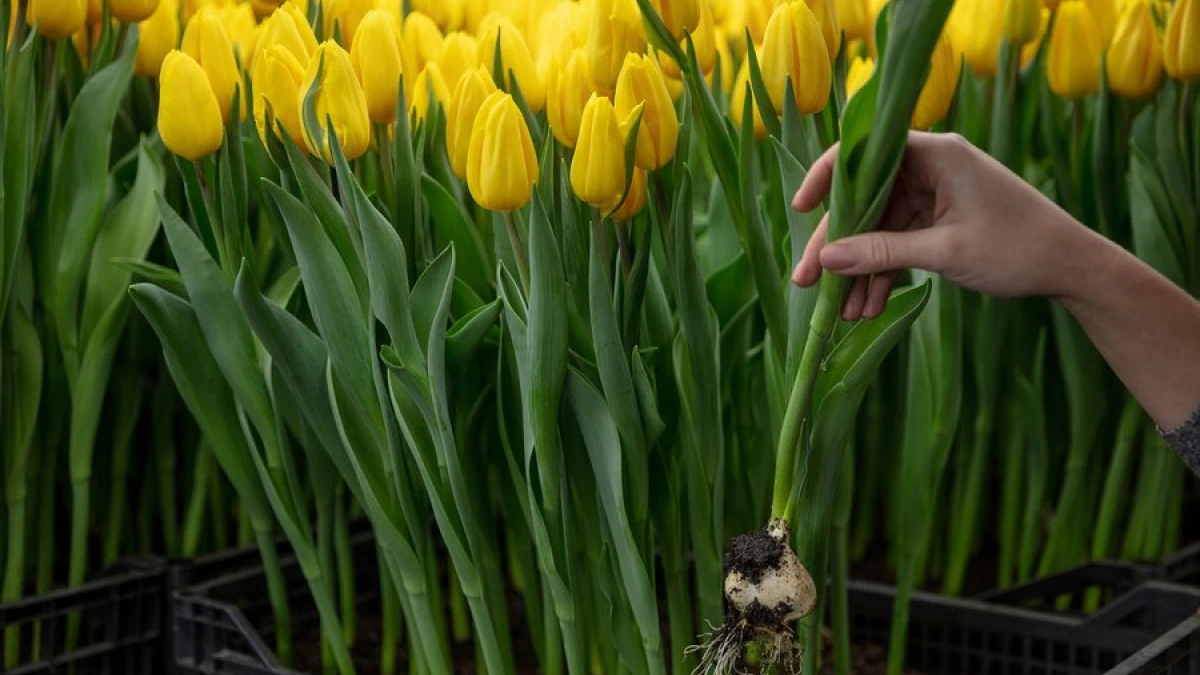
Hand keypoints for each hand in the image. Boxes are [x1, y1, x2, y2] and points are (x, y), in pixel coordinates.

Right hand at [790, 131, 1099, 319]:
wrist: (1071, 267)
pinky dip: (884, 271)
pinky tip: (869, 305)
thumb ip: (882, 253)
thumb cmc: (1017, 248)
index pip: (865, 153)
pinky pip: (897, 241)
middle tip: (806, 281)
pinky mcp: (939, 218)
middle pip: (865, 199)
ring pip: (878, 227)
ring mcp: (934, 193)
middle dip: (837, 245)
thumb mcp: (944, 252)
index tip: (800, 210)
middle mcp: (931, 166)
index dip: (826, 178)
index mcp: (936, 154)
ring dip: (861, 269)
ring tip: (845, 311)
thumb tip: (827, 260)